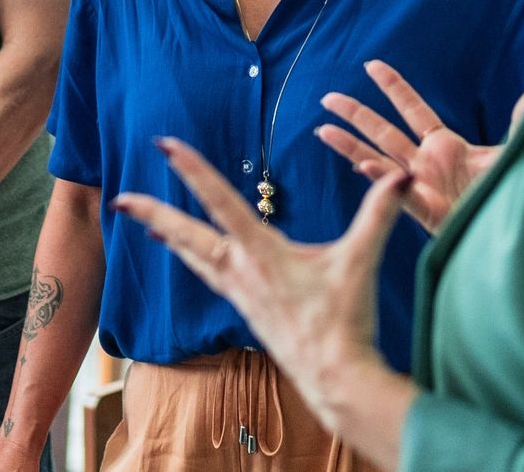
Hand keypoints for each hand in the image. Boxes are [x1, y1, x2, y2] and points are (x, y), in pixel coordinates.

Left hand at [112, 138, 403, 435]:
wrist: (335, 377)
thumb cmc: (344, 321)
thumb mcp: (360, 261)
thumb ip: (379, 214)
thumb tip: (403, 175)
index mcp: (261, 251)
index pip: (219, 200)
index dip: (191, 169)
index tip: (164, 145)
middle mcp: (241, 270)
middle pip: (187, 235)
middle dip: (154, 213)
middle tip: (120, 198)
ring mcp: (240, 293)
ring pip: (194, 258)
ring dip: (170, 236)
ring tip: (147, 223)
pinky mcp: (246, 310)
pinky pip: (210, 277)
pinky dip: (194, 261)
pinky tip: (193, 258)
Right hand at [316, 60, 523, 233]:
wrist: (517, 229)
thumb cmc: (512, 193)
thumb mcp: (516, 152)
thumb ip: (522, 122)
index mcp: (445, 146)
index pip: (413, 109)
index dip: (393, 88)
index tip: (371, 65)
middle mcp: (427, 163)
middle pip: (384, 132)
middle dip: (356, 114)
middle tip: (328, 98)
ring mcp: (422, 186)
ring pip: (379, 159)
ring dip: (351, 144)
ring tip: (323, 130)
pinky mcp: (428, 210)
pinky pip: (398, 191)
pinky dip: (380, 177)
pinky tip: (361, 164)